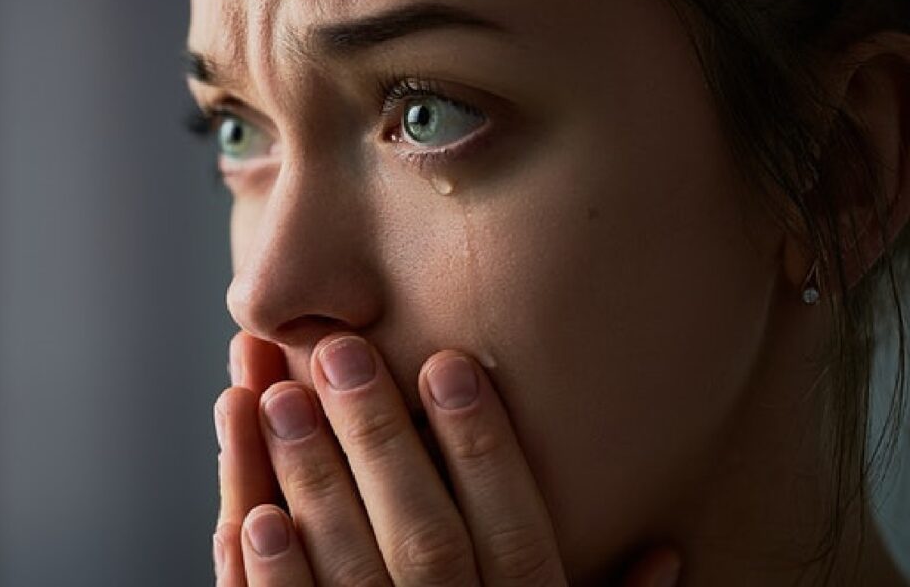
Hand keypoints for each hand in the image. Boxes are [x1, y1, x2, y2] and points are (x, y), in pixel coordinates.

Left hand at [213, 331, 682, 586]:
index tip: (448, 364)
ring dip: (309, 486)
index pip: (518, 533)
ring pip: (349, 578)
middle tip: (341, 353)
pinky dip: (270, 583)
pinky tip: (248, 515)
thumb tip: (670, 554)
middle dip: (379, 442)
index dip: (484, 449)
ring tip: (274, 399)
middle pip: (424, 538)